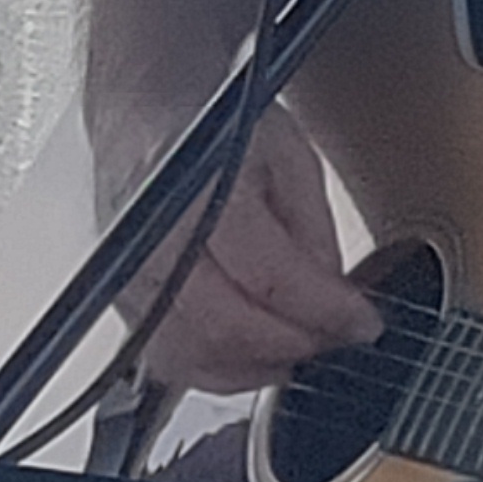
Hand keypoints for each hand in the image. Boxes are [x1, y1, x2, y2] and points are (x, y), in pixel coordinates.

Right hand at [104, 99, 380, 394]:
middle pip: (223, 325)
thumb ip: (313, 232)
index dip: (324, 309)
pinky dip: (219, 369)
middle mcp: (148, 236)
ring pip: (190, 356)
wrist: (142, 112)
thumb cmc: (214, 126)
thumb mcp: (289, 157)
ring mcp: (123, 274)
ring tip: (303, 346)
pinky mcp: (118, 299)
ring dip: (258, 366)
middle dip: (294, 342)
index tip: (364, 323)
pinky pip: (166, 359)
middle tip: (337, 338)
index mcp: (197, 187)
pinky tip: (257, 354)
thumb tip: (333, 302)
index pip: (266, 273)